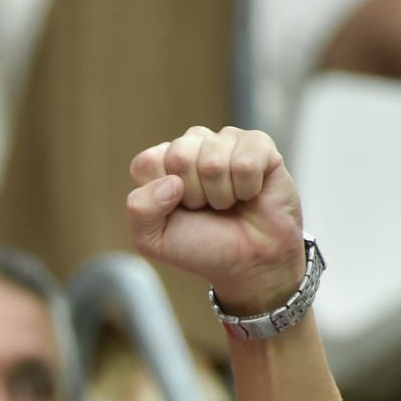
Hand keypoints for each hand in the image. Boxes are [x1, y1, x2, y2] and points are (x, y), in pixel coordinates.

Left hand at [128, 125, 304, 312]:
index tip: (175, 210)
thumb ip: (141, 209)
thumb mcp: (152, 239)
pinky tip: (249, 193)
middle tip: (205, 207)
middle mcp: (192, 145)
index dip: (160, 195)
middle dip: (193, 194)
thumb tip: (172, 182)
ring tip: (227, 202)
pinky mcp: (259, 144)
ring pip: (213, 161)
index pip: (146, 162)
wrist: (247, 260)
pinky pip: (246, 161)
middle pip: (179, 156)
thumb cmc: (199, 245)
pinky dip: (247, 188)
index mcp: (160, 163)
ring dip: (221, 195)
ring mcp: (225, 140)